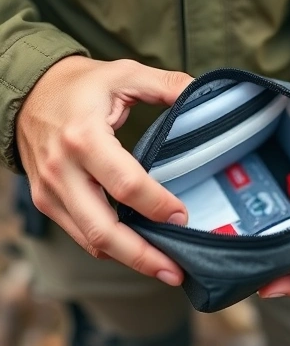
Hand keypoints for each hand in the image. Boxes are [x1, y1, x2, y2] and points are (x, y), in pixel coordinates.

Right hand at [16, 56, 192, 285]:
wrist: (29, 93)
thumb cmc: (80, 85)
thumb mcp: (124, 74)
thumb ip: (167, 84)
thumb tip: (204, 96)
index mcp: (84, 138)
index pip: (125, 183)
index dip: (157, 205)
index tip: (183, 217)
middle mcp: (63, 171)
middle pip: (104, 230)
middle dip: (143, 256)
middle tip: (176, 271)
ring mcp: (52, 191)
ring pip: (91, 241)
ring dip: (129, 259)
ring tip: (164, 268)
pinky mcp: (48, 201)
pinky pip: (82, 235)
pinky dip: (111, 248)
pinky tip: (137, 250)